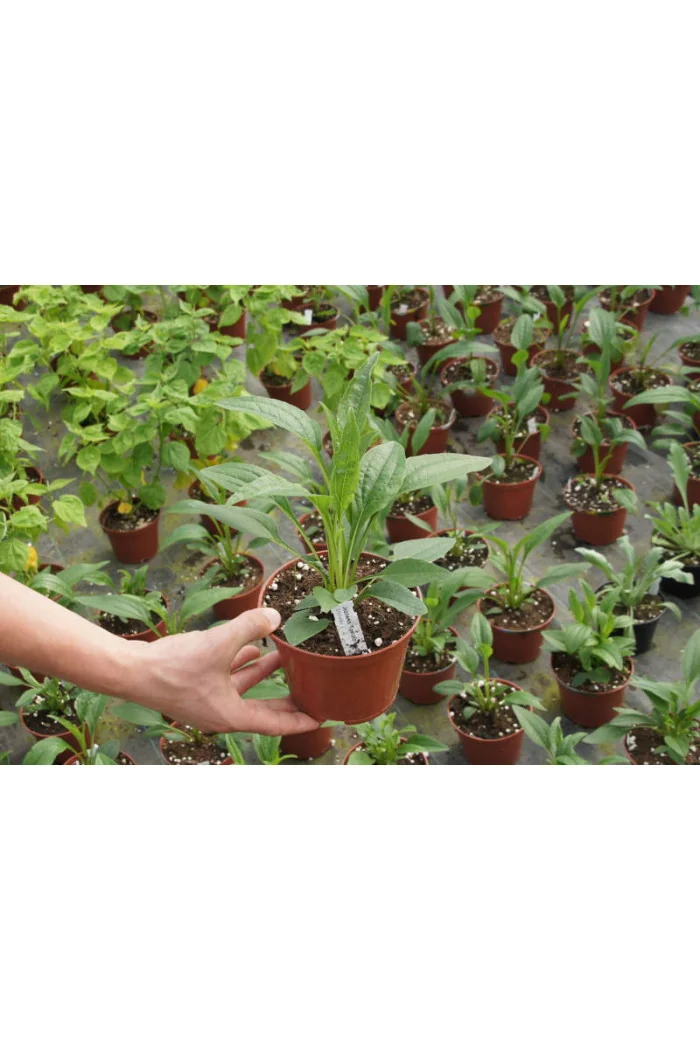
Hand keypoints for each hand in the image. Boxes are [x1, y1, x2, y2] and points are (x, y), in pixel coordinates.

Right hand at [131, 607, 318, 735]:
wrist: (130, 670)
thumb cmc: (171, 668)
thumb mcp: (218, 644)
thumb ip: (249, 628)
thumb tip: (275, 616)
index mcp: (231, 715)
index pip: (275, 724)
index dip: (300, 720)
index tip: (322, 717)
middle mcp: (221, 713)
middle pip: (264, 709)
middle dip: (288, 699)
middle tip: (312, 692)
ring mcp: (208, 700)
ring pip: (245, 688)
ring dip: (265, 673)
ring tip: (285, 657)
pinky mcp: (196, 686)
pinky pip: (228, 676)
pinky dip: (242, 663)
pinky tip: (253, 646)